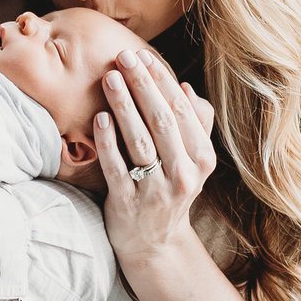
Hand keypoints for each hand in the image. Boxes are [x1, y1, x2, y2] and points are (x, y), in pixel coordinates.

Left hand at [94, 48, 218, 271]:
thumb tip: (185, 87)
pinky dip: (108, 141)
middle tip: (123, 57)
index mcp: (202, 159)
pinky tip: (99, 117)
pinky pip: (116, 166)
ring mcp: (155, 190)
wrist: (154, 243)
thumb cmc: (170, 189)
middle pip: (161, 121)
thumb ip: (195, 124)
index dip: (161, 81)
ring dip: (123, 105)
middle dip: (142, 85)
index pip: (182, 111)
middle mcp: (183, 174)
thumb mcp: (192, 161)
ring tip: (110, 78)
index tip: (143, 56)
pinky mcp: (128, 203)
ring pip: (139, 141)